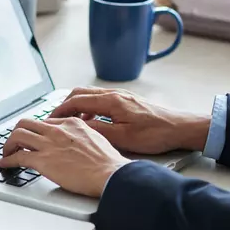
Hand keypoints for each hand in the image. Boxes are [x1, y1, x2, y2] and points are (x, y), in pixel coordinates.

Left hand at [0, 117, 130, 197]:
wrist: (110, 174)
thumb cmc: (107, 162)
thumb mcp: (95, 138)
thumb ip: (81, 135)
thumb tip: (75, 142)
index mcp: (71, 123)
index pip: (45, 122)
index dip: (35, 131)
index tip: (32, 137)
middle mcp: (57, 130)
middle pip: (26, 123)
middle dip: (17, 133)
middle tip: (15, 142)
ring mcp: (48, 145)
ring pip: (17, 136)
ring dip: (8, 145)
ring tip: (7, 152)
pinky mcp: (43, 161)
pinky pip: (18, 157)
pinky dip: (7, 160)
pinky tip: (4, 164)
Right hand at [49, 87, 209, 154]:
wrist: (180, 128)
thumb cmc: (156, 133)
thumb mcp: (123, 137)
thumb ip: (98, 129)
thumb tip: (78, 126)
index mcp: (111, 101)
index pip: (76, 100)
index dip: (59, 110)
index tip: (49, 119)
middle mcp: (115, 94)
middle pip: (80, 93)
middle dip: (64, 104)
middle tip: (55, 118)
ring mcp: (121, 95)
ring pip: (90, 95)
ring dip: (77, 106)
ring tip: (70, 121)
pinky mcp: (127, 100)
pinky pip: (100, 99)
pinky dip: (89, 107)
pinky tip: (92, 121)